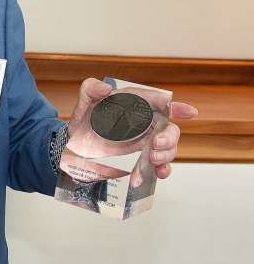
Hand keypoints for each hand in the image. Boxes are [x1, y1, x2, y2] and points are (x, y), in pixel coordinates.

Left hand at [67, 78, 196, 177]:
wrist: (74, 150)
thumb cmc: (83, 123)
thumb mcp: (83, 104)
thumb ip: (89, 90)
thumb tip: (104, 88)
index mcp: (134, 107)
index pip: (159, 103)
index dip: (176, 107)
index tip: (189, 112)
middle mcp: (144, 124)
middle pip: (170, 129)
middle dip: (170, 137)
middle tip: (156, 143)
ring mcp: (144, 143)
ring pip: (168, 148)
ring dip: (166, 155)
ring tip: (151, 160)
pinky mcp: (139, 159)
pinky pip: (157, 166)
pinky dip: (159, 171)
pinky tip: (152, 175)